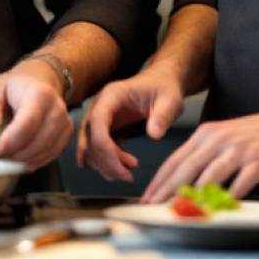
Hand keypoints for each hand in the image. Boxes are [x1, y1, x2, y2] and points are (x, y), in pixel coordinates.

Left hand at [0, 59, 72, 166]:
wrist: (40, 81)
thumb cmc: (14, 87)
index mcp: (39, 94)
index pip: (27, 124)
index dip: (10, 142)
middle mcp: (56, 110)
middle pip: (36, 143)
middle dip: (13, 154)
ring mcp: (64, 124)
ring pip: (42, 153)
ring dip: (21, 160)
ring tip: (6, 154)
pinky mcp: (66, 136)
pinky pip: (49, 156)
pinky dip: (32, 161)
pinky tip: (19, 155)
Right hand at [76, 65, 185, 181]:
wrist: (161, 82)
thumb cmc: (164, 88)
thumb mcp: (169, 101)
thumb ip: (162, 116)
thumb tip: (154, 135)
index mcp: (111, 96)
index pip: (96, 122)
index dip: (105, 147)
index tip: (124, 165)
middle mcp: (99, 106)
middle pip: (89, 138)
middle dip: (106, 161)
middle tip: (128, 176)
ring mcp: (99, 117)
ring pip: (89, 147)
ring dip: (105, 165)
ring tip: (128, 173)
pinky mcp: (104, 128)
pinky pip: (96, 148)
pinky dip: (105, 162)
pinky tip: (122, 168)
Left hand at [141, 103, 258, 202]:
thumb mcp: (227, 138)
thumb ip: (207, 155)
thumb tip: (186, 181)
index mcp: (207, 134)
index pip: (175, 158)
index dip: (160, 178)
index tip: (148, 195)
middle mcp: (219, 140)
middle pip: (186, 167)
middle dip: (167, 189)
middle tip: (154, 205)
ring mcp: (238, 150)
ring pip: (209, 176)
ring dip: (195, 197)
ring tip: (183, 212)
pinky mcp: (258, 162)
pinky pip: (240, 183)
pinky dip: (229, 197)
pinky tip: (221, 209)